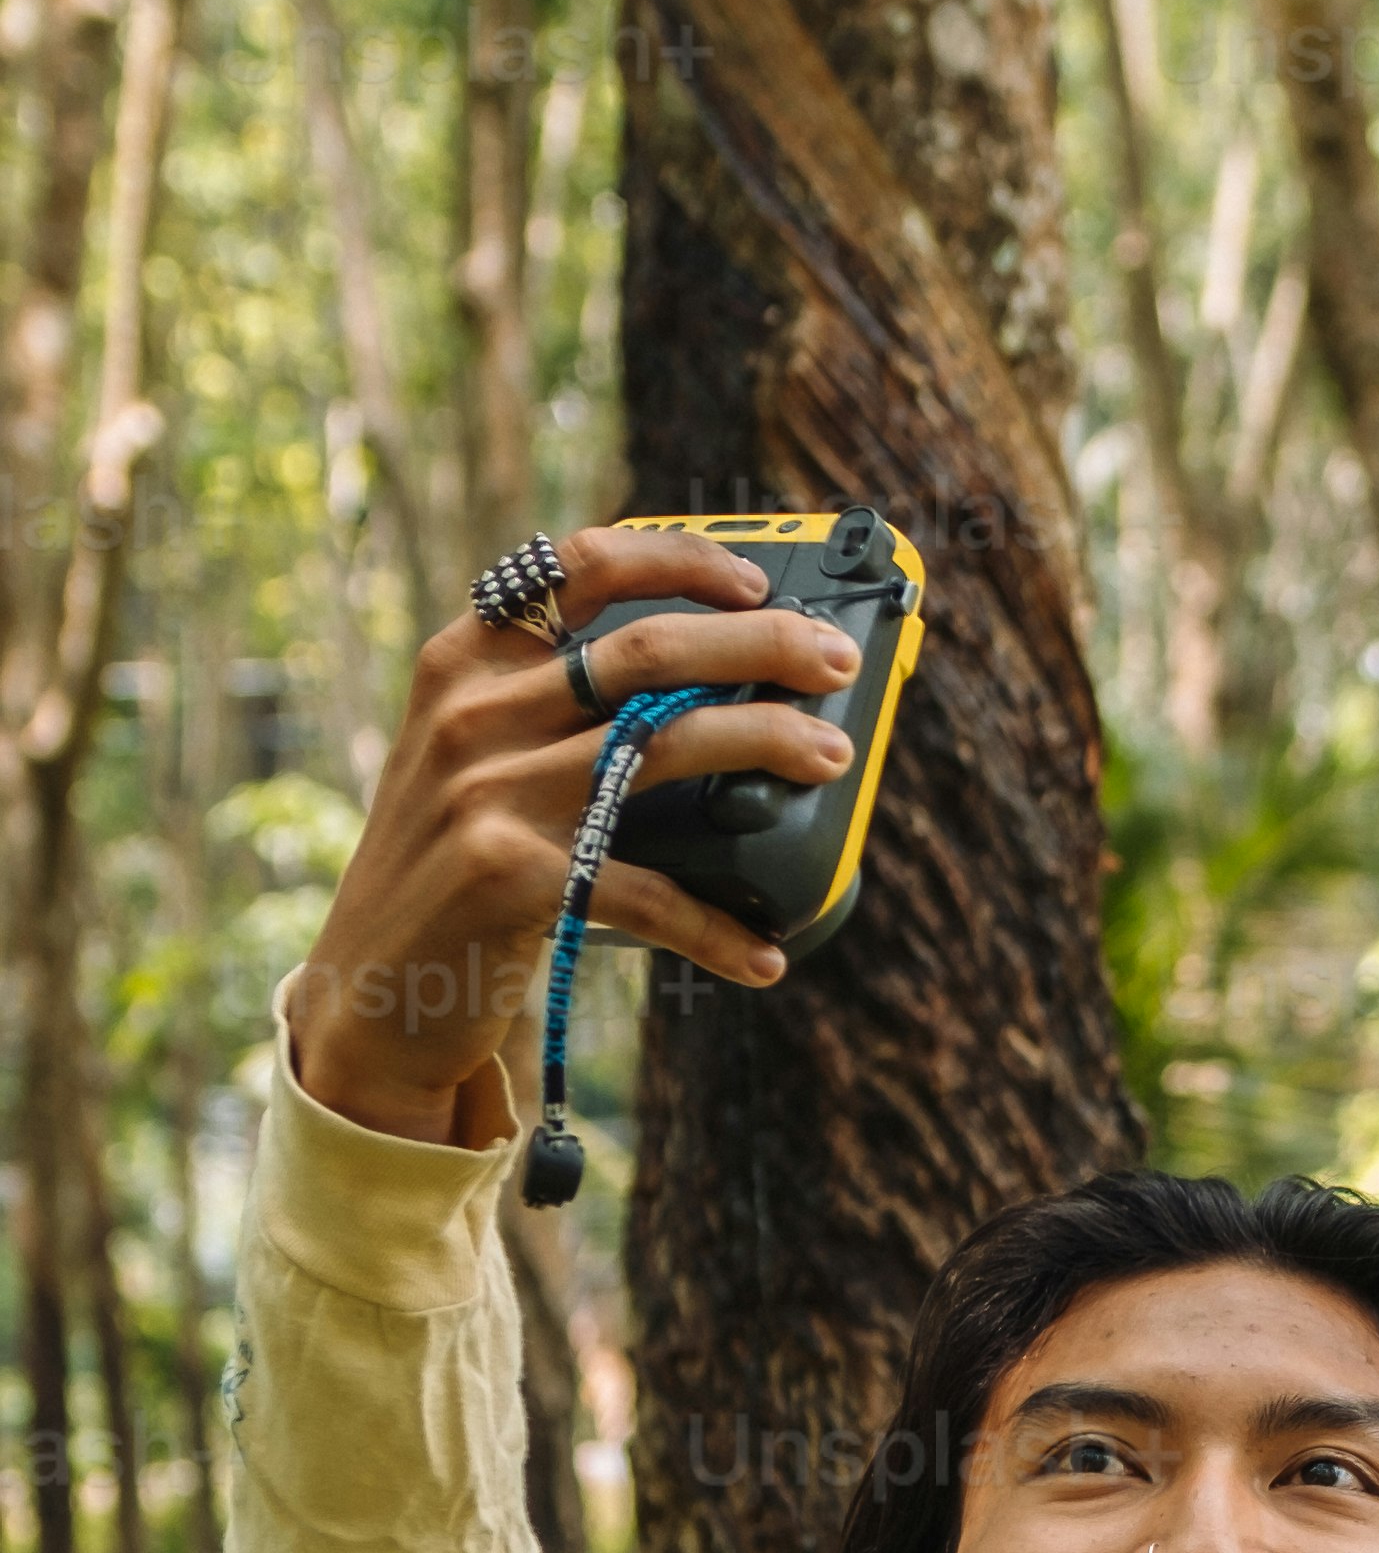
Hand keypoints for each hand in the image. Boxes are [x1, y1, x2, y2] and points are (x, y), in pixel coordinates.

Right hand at [277, 527, 867, 1137]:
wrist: (367, 991)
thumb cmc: (449, 867)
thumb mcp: (471, 759)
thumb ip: (550, 709)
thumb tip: (706, 686)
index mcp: (464, 662)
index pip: (577, 567)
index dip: (681, 561)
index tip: (759, 583)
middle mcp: (472, 713)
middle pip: (647, 650)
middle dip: (761, 644)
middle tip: (836, 661)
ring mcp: (488, 792)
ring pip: (663, 742)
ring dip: (767, 742)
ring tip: (831, 757)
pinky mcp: (511, 877)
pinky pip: (648, 893)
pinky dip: (717, 928)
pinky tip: (764, 953)